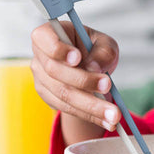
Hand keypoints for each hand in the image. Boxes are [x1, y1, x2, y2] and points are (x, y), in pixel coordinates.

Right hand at [29, 20, 122, 138]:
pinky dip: (89, 115)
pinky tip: (107, 119)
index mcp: (48, 34)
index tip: (78, 57)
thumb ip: (103, 51)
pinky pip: (67, 108)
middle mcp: (40, 57)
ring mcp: (41, 79)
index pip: (43, 38)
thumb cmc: (94, 50)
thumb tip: (94, 67)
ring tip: (113, 113)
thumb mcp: (104, 43)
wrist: (90, 68)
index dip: (58, 49)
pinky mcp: (49, 98)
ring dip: (90, 105)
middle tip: (108, 86)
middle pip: (55, 71)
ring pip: (62, 94)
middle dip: (84, 81)